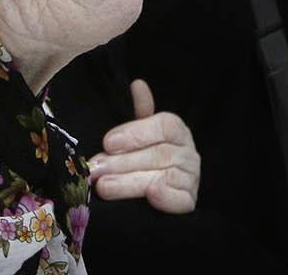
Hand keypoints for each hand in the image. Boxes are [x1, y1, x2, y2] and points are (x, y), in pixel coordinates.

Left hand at [90, 80, 199, 213]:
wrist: (162, 194)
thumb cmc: (147, 159)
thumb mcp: (141, 134)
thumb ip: (139, 113)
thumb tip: (138, 84)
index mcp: (177, 130)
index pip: (164, 126)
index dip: (136, 133)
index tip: (108, 142)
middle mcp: (189, 152)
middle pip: (159, 153)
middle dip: (123, 162)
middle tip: (96, 168)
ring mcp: (191, 178)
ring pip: (163, 177)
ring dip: (130, 182)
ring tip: (104, 186)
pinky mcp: (188, 202)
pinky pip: (179, 199)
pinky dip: (165, 197)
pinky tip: (149, 196)